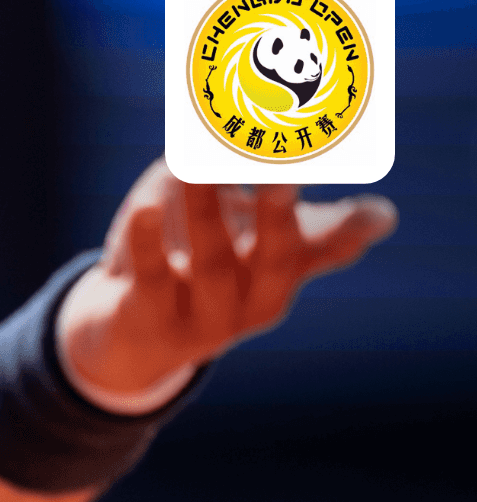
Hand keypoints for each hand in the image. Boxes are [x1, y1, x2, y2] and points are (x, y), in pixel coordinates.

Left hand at [58, 158, 397, 402]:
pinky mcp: (147, 320)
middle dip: (280, 214)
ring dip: (207, 212)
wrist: (126, 337)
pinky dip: (148, 243)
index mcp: (280, 276)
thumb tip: (375, 209)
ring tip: (197, 165)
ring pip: (210, 264)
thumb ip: (284, 205)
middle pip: (274, 258)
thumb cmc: (196, 263)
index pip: (328, 251)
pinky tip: (144, 207)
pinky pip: (150, 280)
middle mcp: (251, 302)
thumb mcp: (245, 236)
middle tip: (284, 171)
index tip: (376, 208)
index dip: (352, 230)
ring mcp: (202, 319)